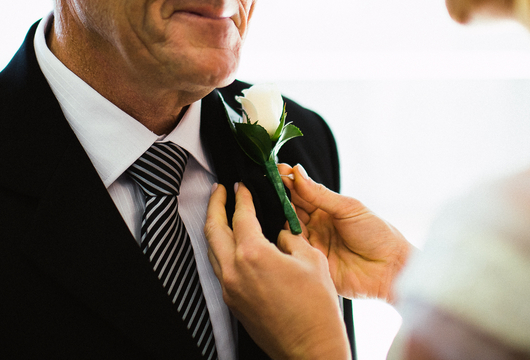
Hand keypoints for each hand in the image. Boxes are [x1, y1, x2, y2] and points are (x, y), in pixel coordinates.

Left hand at [205, 183, 350, 359]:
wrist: (311, 349)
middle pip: (214, 230)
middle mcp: (234, 271)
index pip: (240, 216)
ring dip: (215, 228)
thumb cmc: (316, 308)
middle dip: (214, 205)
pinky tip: (234, 245)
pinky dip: (222, 250)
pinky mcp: (234, 303)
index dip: (242, 197)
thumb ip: (292, 238)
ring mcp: (231, 289)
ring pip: (212, 250)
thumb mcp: (311, 260)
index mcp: (253, 255)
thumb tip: (282, 230)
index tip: (242, 185)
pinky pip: (220, 268)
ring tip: (222, 213)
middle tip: (219, 190)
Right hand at [279, 164, 414, 302]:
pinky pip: (292, 253)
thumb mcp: (349, 208)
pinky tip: (278, 233)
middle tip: (268, 186)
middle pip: (290, 209)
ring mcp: (312, 245)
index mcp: (325, 210)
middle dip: (280, 197)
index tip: (275, 171)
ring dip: (280, 218)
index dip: (288, 182)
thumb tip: (297, 172)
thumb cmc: (376, 234)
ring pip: (287, 229)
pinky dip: (285, 242)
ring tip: (274, 207)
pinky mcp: (311, 265)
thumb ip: (320, 194)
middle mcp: (315, 226)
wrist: (391, 268)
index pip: (301, 192)